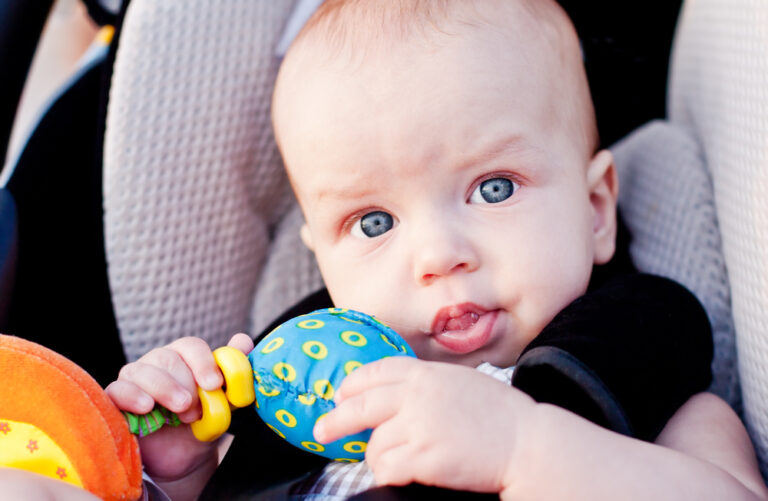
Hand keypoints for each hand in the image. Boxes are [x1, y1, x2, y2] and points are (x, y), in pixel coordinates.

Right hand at [105, 334, 253, 481]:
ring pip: (141, 371)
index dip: (203, 362)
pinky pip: (116, 391)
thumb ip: (234, 372)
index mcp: (184, 357)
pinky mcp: (115, 401)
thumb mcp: (224, 400)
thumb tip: (244, 341)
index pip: (190, 346)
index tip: (214, 384)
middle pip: (166, 357)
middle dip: (185, 383)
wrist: (184, 456)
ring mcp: (134, 379)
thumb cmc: (203, 422)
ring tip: (179, 409)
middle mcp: (157, 363)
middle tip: (195, 408)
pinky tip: (146, 407)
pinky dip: (131, 396)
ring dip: (163, 389)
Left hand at [313, 357, 534, 493]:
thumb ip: (427, 384)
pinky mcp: (424, 456)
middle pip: (361, 404)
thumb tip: (395, 395)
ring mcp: (420, 425)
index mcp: (427, 373)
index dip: (353, 384)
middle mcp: (418, 395)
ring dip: (377, 457)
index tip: (341, 395)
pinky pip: (387, 468)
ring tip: (393, 462)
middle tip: (322, 429)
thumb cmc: (500, 415)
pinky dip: (387, 474)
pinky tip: (399, 474)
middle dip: (336, 419)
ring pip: (374, 444)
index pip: (377, 370)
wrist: (526, 441)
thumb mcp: (461, 382)